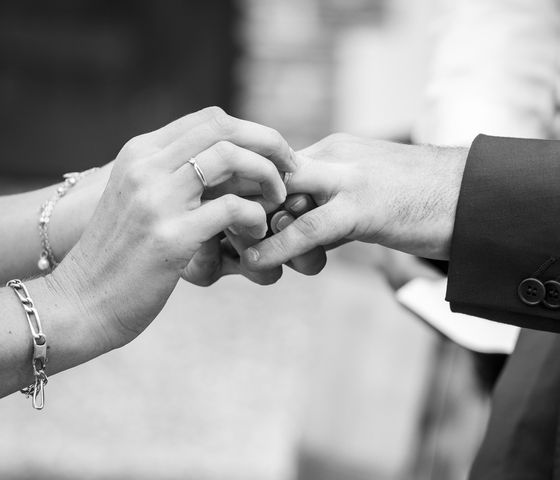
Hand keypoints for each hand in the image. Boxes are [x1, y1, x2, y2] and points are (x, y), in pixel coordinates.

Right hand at [53, 107, 292, 349]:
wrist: (80, 304)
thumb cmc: (119, 257)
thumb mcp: (138, 202)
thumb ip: (174, 178)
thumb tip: (230, 168)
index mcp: (140, 154)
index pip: (209, 119)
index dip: (252, 132)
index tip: (275, 156)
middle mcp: (146, 167)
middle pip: (224, 128)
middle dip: (270, 144)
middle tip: (291, 171)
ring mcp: (156, 199)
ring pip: (230, 158)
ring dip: (267, 176)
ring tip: (277, 200)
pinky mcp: (170, 237)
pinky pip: (232, 209)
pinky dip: (256, 216)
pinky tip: (256, 232)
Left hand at [241, 134, 467, 270]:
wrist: (474, 196)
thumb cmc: (420, 200)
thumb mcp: (364, 195)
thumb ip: (328, 206)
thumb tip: (298, 232)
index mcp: (330, 150)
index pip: (269, 170)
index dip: (244, 198)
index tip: (223, 224)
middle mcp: (332, 156)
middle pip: (265, 182)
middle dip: (237, 212)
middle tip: (218, 243)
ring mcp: (348, 178)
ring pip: (280, 202)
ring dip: (254, 232)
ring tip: (243, 260)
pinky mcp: (364, 206)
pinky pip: (309, 227)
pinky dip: (278, 245)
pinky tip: (257, 260)